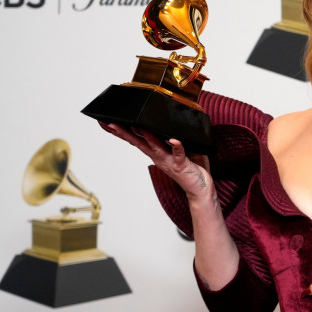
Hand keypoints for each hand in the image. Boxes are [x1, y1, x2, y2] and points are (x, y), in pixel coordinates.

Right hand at [98, 122, 212, 202]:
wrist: (200, 189)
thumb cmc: (192, 168)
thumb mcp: (181, 149)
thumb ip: (173, 138)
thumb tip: (170, 122)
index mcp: (157, 152)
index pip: (137, 140)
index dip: (124, 133)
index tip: (110, 123)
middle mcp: (159, 157)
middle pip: (139, 142)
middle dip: (125, 133)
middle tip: (112, 123)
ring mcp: (169, 161)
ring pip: (154, 147)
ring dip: (146, 136)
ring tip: (136, 125)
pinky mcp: (181, 165)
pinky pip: (178, 154)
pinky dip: (176, 146)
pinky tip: (173, 139)